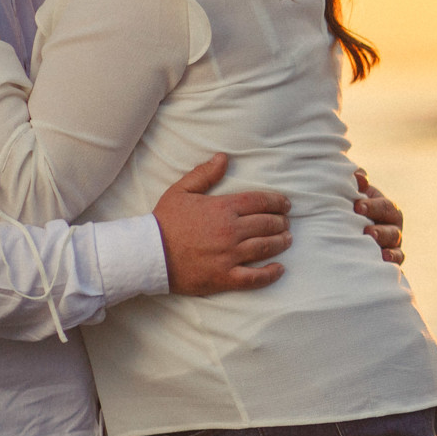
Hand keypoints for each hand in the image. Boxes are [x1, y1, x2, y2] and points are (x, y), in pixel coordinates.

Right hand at [154, 154, 291, 294]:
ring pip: (265, 247)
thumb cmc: (164, 222)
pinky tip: (279, 269)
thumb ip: (204, 174)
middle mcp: (230, 231)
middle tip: (286, 222)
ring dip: (281, 242)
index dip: (277, 202)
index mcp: (222, 208)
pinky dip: (270, 274)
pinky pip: (255, 277)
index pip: (259, 201)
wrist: (149, 254)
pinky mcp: (225, 277)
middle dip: (281, 222)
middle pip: (267, 223)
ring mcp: (230, 255)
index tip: (286, 204)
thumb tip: (223, 158)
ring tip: (287, 239)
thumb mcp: (181, 191)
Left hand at [353, 169, 403, 263]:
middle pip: (391, 222)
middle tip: (365, 226)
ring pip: (394, 239)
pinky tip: (383, 257)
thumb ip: (357, 185)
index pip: (384, 205)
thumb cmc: (350, 213)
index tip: (357, 207)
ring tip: (370, 238)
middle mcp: (392, 224)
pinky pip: (398, 258)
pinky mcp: (392, 258)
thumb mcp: (354, 197)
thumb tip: (360, 175)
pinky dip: (393, 258)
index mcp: (384, 208)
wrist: (345, 237)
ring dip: (383, 238)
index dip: (372, 205)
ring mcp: (393, 242)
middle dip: (378, 222)